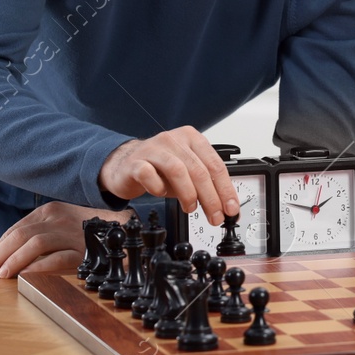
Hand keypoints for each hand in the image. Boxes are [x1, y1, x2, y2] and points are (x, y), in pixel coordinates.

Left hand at [0, 200, 120, 278]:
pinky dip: (39, 267)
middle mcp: (59, 218)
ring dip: (15, 260)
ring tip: (4, 275)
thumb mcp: (61, 223)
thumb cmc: (87, 232)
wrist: (124, 233)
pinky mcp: (84, 249)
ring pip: (36, 243)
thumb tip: (7, 253)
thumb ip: (39, 233)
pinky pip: (58, 258)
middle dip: (0, 253)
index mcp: (51, 210)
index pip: (16, 228)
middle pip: (21, 234)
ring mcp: (72, 233)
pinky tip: (26, 276)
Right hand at [98, 127, 238, 225]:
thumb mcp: (186, 174)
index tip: (230, 208)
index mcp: (192, 139)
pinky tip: (161, 194)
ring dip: (188, 194)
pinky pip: (149, 175)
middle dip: (211, 197)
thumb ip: (204, 186)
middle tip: (215, 216)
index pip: (215, 164)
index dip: (225, 189)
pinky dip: (158, 188)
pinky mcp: (135, 162)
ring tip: (191, 207)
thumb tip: (224, 206)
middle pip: (199, 170)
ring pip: (177, 170)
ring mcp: (153, 149)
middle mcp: (174, 140)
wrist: (124, 165)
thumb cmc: (158, 168)